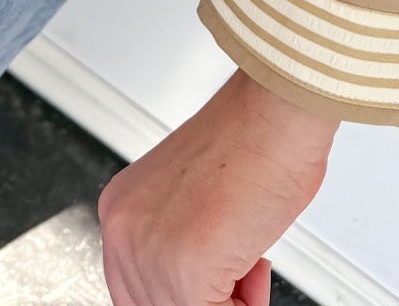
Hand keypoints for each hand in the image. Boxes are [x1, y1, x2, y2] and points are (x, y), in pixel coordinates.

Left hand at [98, 66, 339, 304]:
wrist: (277, 112)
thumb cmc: (254, 141)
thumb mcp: (193, 206)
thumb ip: (180, 249)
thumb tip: (204, 289)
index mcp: (121, 210)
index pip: (140, 290)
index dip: (190, 292)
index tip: (218, 285)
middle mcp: (123, 230)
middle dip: (210, 297)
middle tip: (239, 278)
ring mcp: (148, 252)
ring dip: (230, 300)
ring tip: (249, 260)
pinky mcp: (183, 270)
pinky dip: (244, 305)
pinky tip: (253, 262)